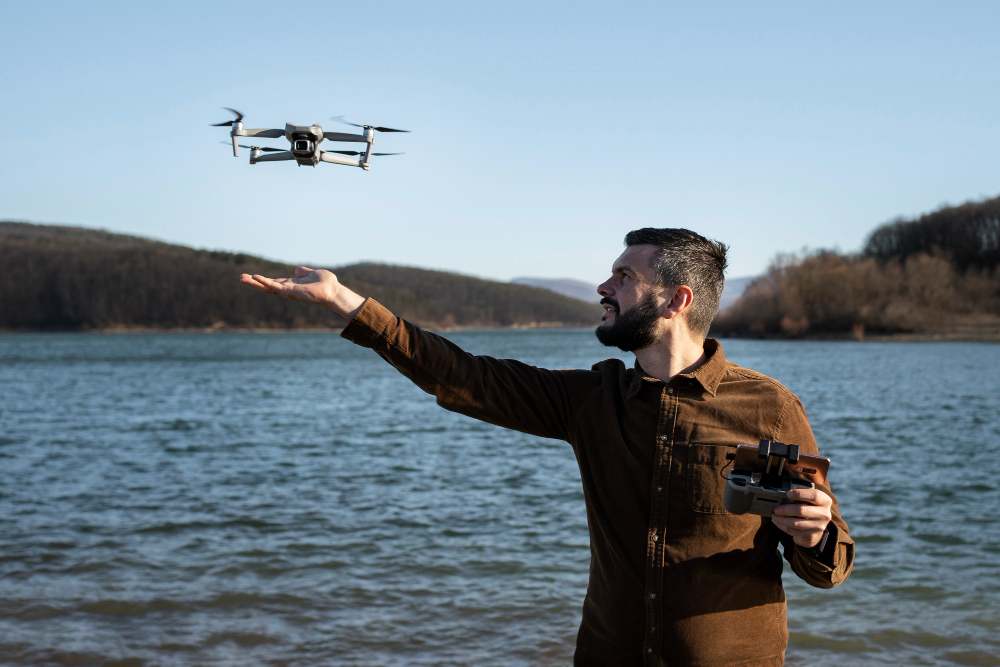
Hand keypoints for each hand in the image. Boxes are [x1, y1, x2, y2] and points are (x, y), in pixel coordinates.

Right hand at [239, 266, 364, 319]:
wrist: (334, 291)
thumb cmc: (327, 284)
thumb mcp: (313, 274)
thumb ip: (304, 273)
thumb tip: (297, 270)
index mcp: (291, 284)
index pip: (273, 282)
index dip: (262, 280)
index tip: (250, 276)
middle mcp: (288, 289)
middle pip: (267, 286)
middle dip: (254, 283)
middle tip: (240, 278)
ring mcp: (289, 291)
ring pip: (268, 287)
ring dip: (255, 283)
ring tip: (242, 278)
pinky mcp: (291, 292)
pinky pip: (276, 287)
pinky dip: (265, 282)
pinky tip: (256, 278)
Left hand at [771, 487, 831, 548]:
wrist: (816, 526)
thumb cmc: (810, 507)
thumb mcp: (810, 499)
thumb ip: (801, 495)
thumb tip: (782, 494)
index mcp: (825, 501)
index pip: (814, 495)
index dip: (800, 494)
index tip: (788, 493)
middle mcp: (825, 514)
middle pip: (801, 510)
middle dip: (785, 509)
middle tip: (776, 508)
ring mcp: (819, 526)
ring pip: (795, 523)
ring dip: (782, 519)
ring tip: (774, 515)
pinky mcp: (811, 535)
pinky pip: (793, 531)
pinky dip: (782, 526)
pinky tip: (777, 522)